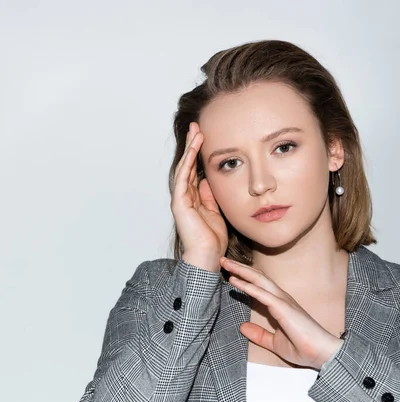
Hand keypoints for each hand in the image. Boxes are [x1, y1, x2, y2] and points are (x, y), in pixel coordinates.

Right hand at [171, 122, 228, 263]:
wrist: (208, 255)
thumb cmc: (213, 240)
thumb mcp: (216, 211)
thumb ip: (210, 196)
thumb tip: (207, 181)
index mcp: (193, 200)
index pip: (194, 171)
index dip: (198, 154)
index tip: (204, 137)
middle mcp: (185, 197)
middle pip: (187, 165)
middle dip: (192, 145)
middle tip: (197, 126)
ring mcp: (180, 199)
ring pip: (184, 167)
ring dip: (190, 148)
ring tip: (196, 130)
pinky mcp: (180, 202)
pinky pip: (184, 176)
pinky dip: (189, 160)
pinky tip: (194, 147)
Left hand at [220, 257, 343, 369]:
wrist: (322, 354)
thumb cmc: (303, 347)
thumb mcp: (274, 343)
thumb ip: (259, 335)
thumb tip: (242, 327)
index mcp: (279, 304)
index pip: (259, 285)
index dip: (244, 276)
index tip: (229, 271)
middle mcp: (281, 299)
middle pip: (257, 277)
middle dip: (239, 268)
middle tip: (223, 260)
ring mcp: (283, 302)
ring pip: (259, 281)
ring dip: (241, 271)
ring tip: (226, 264)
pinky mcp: (284, 309)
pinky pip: (263, 295)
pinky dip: (249, 287)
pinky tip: (236, 281)